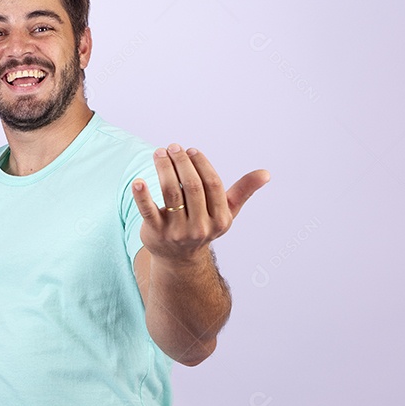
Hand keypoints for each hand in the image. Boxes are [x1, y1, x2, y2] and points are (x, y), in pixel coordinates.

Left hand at [132, 144, 268, 264]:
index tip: (191, 150)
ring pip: (171, 193)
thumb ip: (243, 191)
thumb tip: (266, 173)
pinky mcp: (156, 233)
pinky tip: (138, 181)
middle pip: (191, 186)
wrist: (179, 258)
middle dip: (182, 162)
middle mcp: (200, 227)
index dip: (201, 164)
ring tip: (159, 153)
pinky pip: (148, 211)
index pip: (212, 185)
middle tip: (172, 147)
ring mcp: (177, 232)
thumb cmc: (205, 225)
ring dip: (164, 168)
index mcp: (220, 220)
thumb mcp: (226, 212)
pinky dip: (142, 195)